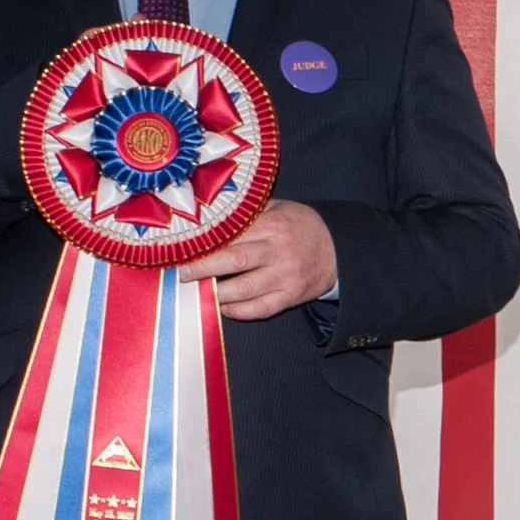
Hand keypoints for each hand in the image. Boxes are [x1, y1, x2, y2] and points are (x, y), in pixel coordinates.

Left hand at [177, 201, 338, 318]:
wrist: (337, 249)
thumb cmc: (300, 226)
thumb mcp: (278, 208)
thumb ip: (248, 214)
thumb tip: (209, 219)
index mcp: (273, 225)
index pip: (232, 234)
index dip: (206, 243)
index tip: (185, 249)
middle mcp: (278, 251)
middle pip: (234, 260)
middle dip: (203, 268)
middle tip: (183, 274)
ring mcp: (284, 277)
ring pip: (244, 289)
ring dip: (216, 293)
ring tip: (198, 291)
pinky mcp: (290, 297)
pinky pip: (259, 309)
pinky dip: (237, 311)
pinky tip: (222, 306)